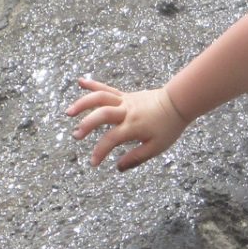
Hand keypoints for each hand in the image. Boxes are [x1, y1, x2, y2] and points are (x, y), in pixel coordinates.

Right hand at [68, 77, 188, 170]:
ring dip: (83, 103)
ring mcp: (125, 101)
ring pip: (100, 98)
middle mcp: (126, 111)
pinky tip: (80, 81)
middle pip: (101, 115)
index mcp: (133, 126)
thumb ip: (136, 157)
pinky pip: (107, 88)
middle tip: (76, 136)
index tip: (93, 163)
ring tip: (69, 112)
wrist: (178, 103)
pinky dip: (93, 84)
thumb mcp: (156, 147)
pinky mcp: (125, 95)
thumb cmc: (168, 126)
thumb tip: (117, 167)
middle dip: (86, 125)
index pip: (110, 139)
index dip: (100, 152)